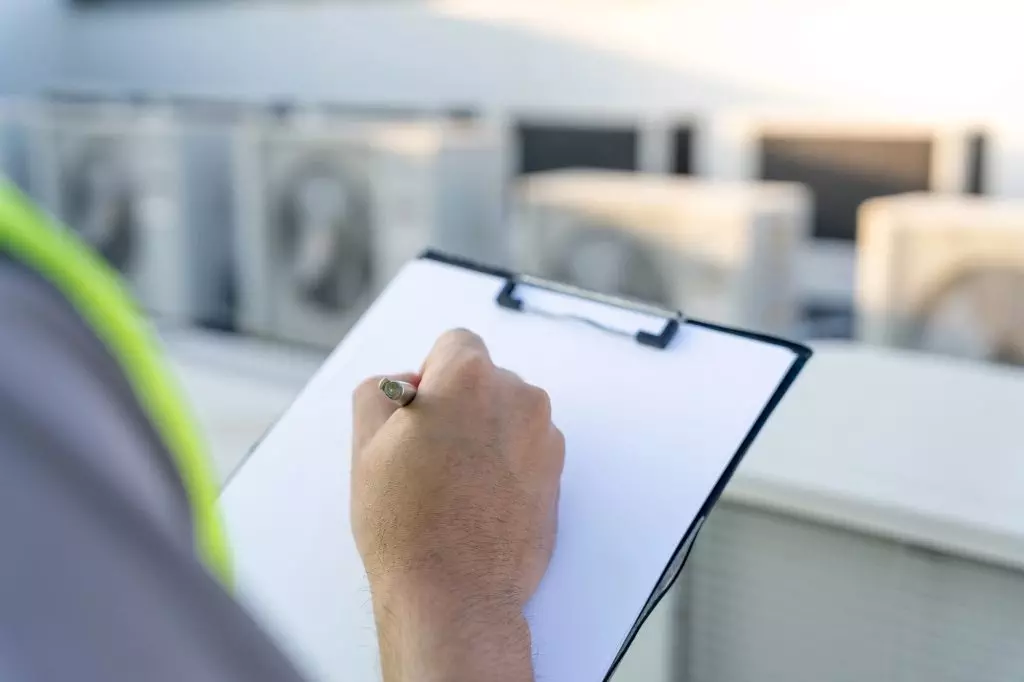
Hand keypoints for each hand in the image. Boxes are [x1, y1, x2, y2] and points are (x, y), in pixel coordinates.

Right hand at [351, 329, 564, 681]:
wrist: (455, 594)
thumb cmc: (406, 523)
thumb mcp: (366, 445)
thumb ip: (379, 391)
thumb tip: (407, 383)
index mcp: (471, 378)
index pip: (455, 344)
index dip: (430, 376)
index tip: (418, 415)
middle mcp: (519, 397)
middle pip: (484, 380)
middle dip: (459, 405)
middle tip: (428, 457)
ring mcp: (545, 437)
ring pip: (507, 415)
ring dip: (484, 434)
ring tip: (453, 486)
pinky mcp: (558, 475)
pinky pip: (526, 450)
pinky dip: (506, 464)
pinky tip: (478, 503)